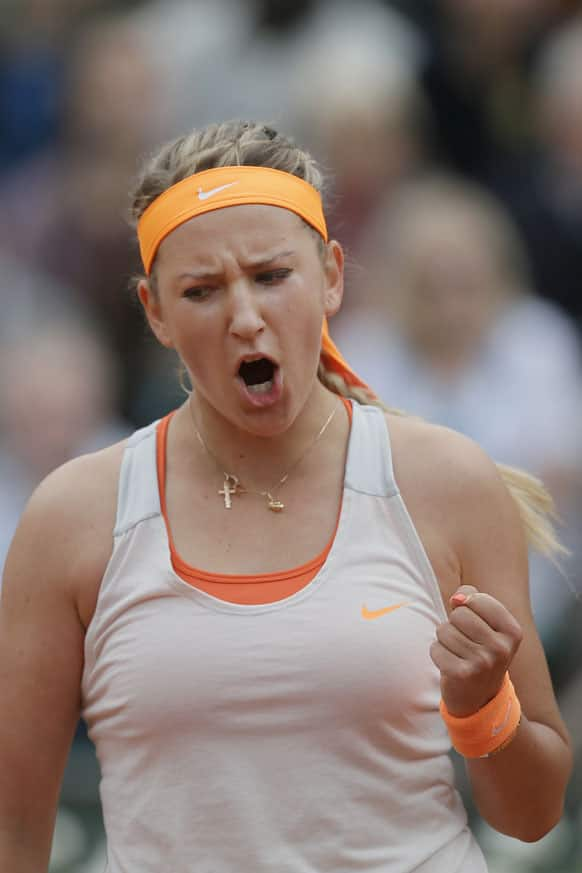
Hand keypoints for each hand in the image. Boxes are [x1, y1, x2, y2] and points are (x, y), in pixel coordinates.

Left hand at [430, 585, 522, 716]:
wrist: (479, 697)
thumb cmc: (479, 650)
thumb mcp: (485, 623)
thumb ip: (472, 598)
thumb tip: (457, 598)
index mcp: (512, 631)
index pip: (478, 599)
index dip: (468, 607)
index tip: (475, 624)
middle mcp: (501, 648)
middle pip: (459, 614)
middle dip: (455, 624)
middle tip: (465, 642)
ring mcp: (483, 662)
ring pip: (444, 629)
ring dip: (445, 639)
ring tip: (458, 653)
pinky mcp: (462, 674)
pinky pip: (435, 647)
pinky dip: (437, 653)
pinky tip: (450, 664)